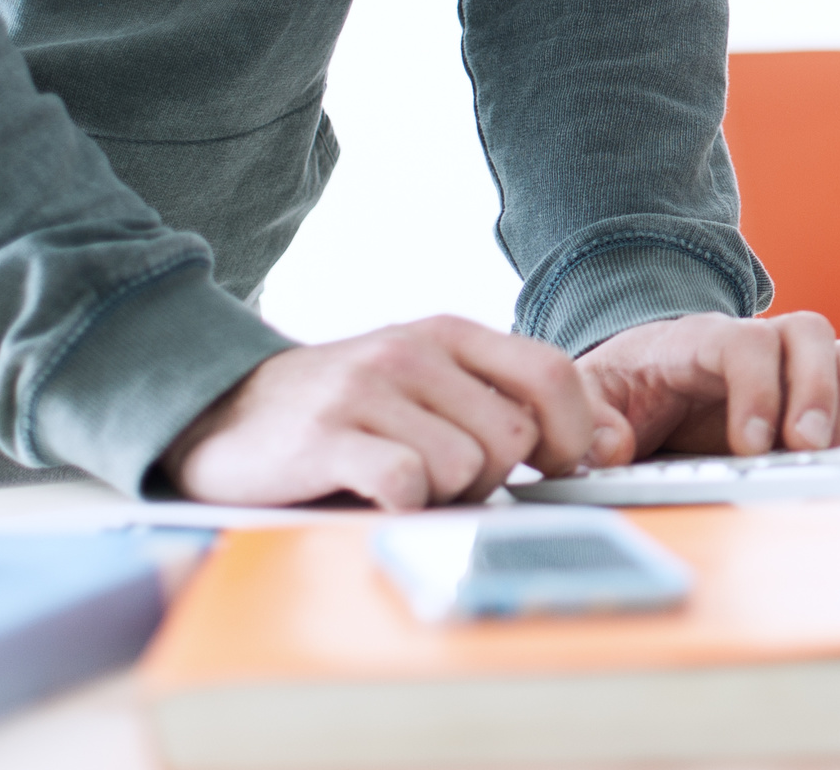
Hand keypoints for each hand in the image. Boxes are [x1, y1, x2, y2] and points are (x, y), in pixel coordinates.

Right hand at [162, 316, 624, 509]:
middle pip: (514, 437)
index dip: (576, 431)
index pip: (552, 372)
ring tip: (401, 479)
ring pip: (467, 466)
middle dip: (495, 477)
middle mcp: (413, 352)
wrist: (226, 412)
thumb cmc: (348, 409)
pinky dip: (404, 504)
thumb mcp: (433, 386)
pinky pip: (408, 484)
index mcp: (450, 335)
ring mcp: (369, 390)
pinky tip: (376, 494)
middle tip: (446, 476)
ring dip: (445, 493)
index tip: (563, 467)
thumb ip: (515, 402)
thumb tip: (613, 441)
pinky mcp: (327, 436)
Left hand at [576, 311, 839, 460]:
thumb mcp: (592, 396)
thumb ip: (592, 417)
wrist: (646, 380)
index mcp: (701, 341)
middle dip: (819, 392)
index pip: (745, 342)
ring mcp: (794, 367)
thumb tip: (613, 447)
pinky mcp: (820, 397)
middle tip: (807, 449)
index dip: (758, 388)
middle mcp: (760, 344)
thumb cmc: (625, 387)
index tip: (751, 444)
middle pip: (810, 334)